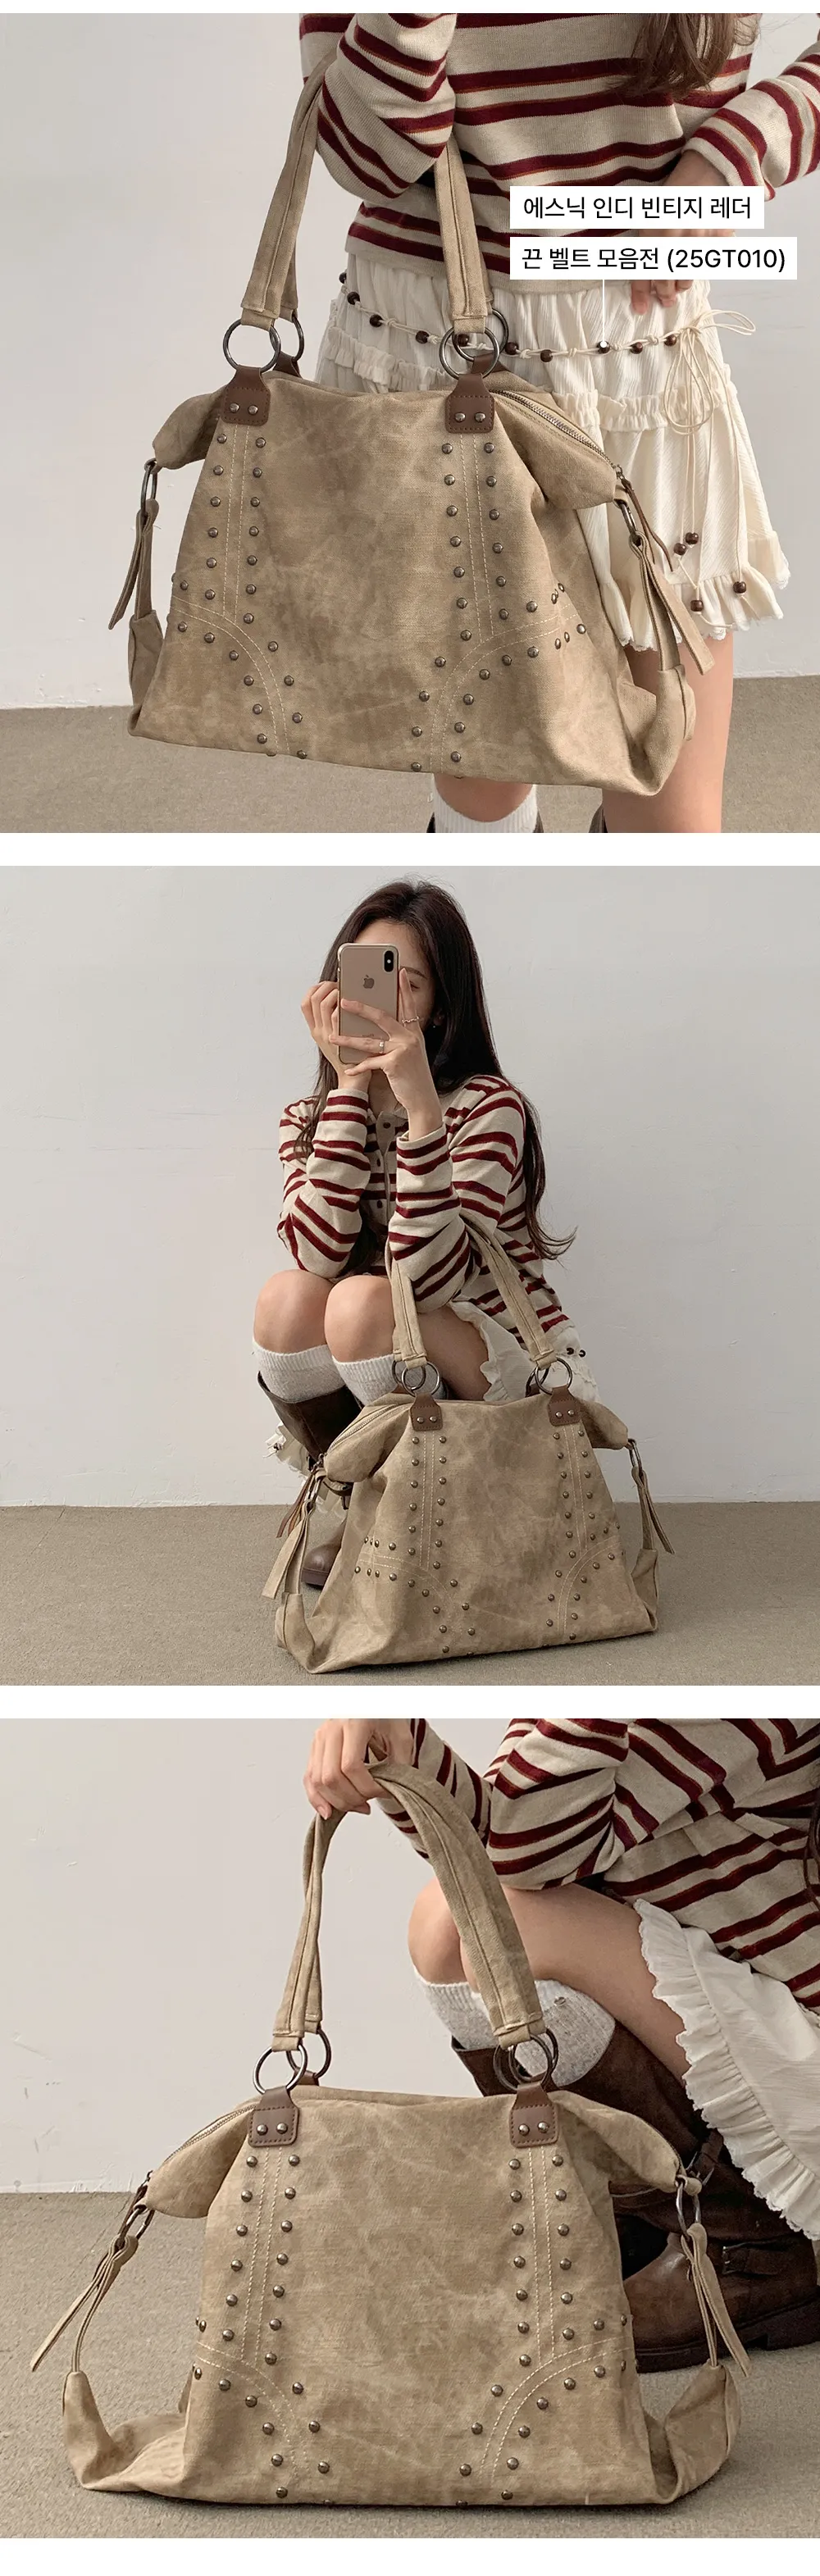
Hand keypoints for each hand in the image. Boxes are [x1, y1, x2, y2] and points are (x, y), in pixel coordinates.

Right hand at [300, 979, 368, 1094]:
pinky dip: (343, 1006)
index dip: (314, 988)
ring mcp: (327, 1035)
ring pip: (323, 1003)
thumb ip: (338, 1018)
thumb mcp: (338, 1036)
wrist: (354, 1080)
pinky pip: (336, 1016)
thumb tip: (347, 996)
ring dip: (336, 992)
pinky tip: (353, 1005)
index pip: (305, 1002)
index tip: (327, 984)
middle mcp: (318, 1031)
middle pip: (314, 998)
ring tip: (348, 994)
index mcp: (316, 1029)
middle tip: (341, 986)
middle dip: (327, 986)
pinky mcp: (338, 1039)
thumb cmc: (350, 1055)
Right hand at [304, 1720, 415, 1819]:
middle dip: (350, 1798)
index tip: (382, 1793)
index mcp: (354, 1722)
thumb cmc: (385, 1716)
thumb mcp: (400, 1736)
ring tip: (355, 1806)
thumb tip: (387, 1793)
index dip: (366, 1787)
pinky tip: (328, 1810)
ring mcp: (319, 1738)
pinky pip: (309, 1778)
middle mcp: (331, 1729)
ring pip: (317, 1780)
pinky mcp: (314, 1747)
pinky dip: (316, 1798)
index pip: (351, 1765)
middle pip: (330, 1776)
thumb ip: (398, 1764)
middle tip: (368, 1804)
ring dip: (336, 1801)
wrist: (372, 1703)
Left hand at [334, 969, 441, 1132]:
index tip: (398, 972)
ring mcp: (403, 1049)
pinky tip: (348, 1070)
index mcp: (413, 1032)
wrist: (423, 1098)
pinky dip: (358, 1067)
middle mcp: (410, 1037)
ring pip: (370, 1041)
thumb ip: (399, 1038)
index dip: (403, 989)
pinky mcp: (395, 1064)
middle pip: (382, 1017)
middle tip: (344, 1000)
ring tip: (332, 1037)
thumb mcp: (410, 1053)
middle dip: (361, 1008)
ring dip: (348, 1040)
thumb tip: (378, 1026)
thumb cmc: (413, 1076)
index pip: (407, 1006)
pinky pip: (371, 1062)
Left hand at [628, 148, 732, 312]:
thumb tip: (629, 264)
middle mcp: (675, 235)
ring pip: (689, 274)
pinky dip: (701, 266)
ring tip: (679, 286)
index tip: (641, 309)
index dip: (641, 293)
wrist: (708, 168)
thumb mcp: (652, 210)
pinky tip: (696, 266)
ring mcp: (698, 237)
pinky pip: (709, 260)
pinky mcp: (717, 236)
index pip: (645, 268)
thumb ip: (645, 238)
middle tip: (666, 300)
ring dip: (683, 283)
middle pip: (668, 278)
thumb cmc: (676, 191)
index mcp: (655, 228)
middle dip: (666, 293)